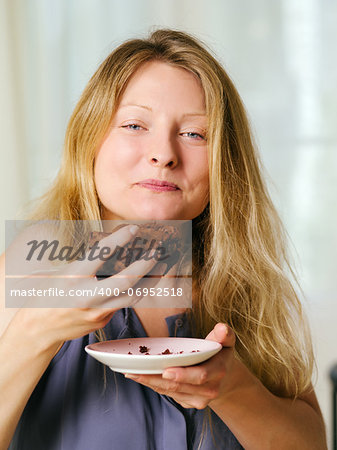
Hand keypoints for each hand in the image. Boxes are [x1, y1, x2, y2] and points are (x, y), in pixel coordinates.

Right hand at [5, 224, 159, 347]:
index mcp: (73, 278)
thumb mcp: (54, 271)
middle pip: (126, 281)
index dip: (120, 239)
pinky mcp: (102, 322)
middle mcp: (87, 297)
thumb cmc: (43, 295)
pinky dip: (134, 291)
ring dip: (149, 281)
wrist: (37, 330)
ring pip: (132, 297)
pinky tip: (142, 281)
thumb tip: (102, 246)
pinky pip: (122, 304)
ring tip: (160, 266)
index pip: (101, 254)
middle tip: (157, 252)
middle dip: (146, 265)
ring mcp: (97, 313)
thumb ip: (79, 261)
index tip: (134, 228)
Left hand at [124, 323, 236, 409]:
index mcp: (218, 372)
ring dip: (150, 382)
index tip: (166, 370)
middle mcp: (209, 390)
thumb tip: (222, 328)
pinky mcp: (188, 403)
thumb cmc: (221, 354)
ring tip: (131, 372)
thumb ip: (224, 334)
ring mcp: (198, 400)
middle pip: (179, 386)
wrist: (226, 379)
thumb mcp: (226, 342)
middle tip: (135, 370)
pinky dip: (154, 386)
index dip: (183, 374)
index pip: (200, 376)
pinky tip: (141, 377)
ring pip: (171, 392)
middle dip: (155, 379)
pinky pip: (169, 395)